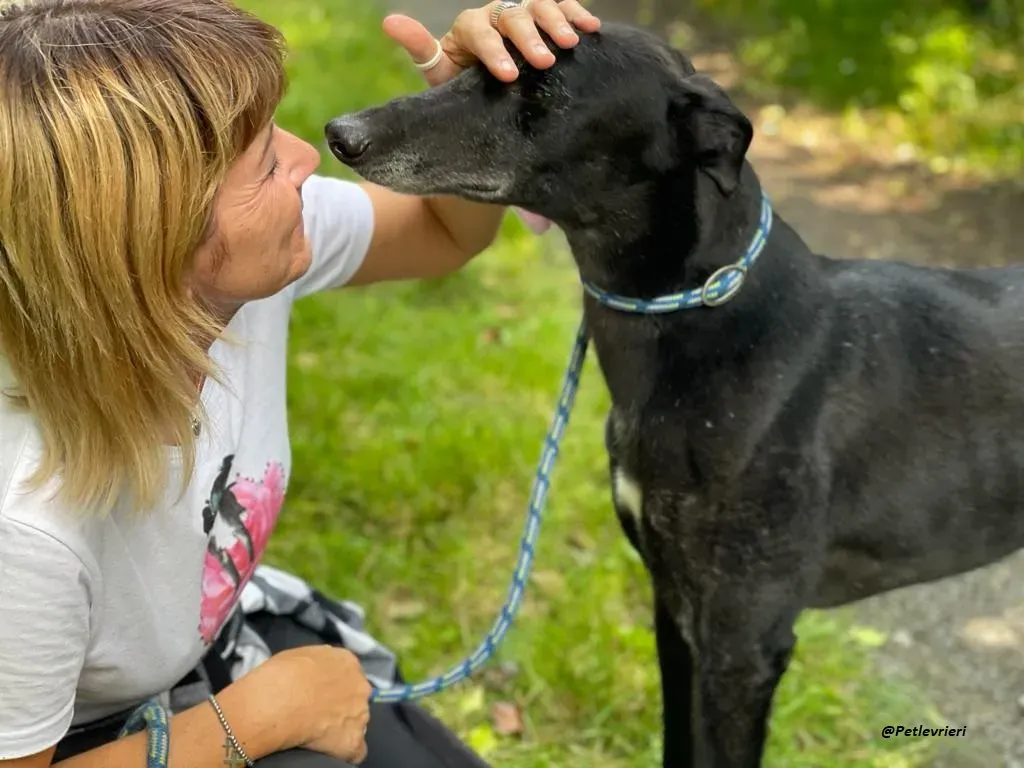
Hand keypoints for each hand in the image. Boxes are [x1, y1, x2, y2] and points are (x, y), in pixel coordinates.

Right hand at [258, 645, 372, 762]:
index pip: (350, 676)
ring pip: (357, 723)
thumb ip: (319, 661)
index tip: (322, 695)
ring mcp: (360, 714)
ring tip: (319, 731)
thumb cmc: (280, 675)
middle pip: (357, 699)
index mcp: (347, 662)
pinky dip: (344, 751)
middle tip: (319, 713)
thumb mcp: (300, 654)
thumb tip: (319, 669)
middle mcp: (360, 686)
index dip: (336, 688)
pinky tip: (328, 750)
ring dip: (343, 727)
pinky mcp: (353, 740)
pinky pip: (356, 750)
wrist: (276, 702)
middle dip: (343, 706)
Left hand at [383, 0, 601, 86]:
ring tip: (571, 43)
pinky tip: (591, 28)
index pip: (480, 31)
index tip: (509, 76)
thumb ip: (420, 48)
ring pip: (539, 4)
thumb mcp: (440, 75)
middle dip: (528, 37)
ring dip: (556, 21)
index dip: (494, 50)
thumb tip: (389, 20)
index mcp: (469, 28)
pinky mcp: (545, 15)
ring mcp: (522, 12)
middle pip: (512, 15)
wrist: (486, 98)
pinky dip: (576, 13)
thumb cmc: (462, 89)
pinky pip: (562, 4)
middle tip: (544, 62)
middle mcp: (496, 13)